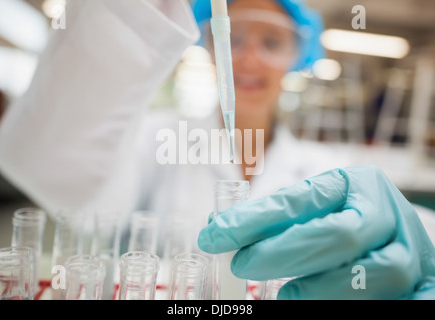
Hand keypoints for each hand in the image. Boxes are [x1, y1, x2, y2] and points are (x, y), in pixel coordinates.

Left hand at [198, 166, 434, 298]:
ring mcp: (410, 249)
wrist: (396, 231)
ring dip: (322, 288)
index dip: (254, 219)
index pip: (300, 199)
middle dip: (283, 253)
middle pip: (340, 234)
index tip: (215, 236)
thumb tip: (217, 229)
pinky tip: (316, 306)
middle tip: (242, 266)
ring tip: (285, 297)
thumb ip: (275, 219)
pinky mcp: (424, 282)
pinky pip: (404, 298)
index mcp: (355, 183)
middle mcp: (386, 212)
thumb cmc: (343, 218)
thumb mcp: (313, 208)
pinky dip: (359, 304)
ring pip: (378, 271)